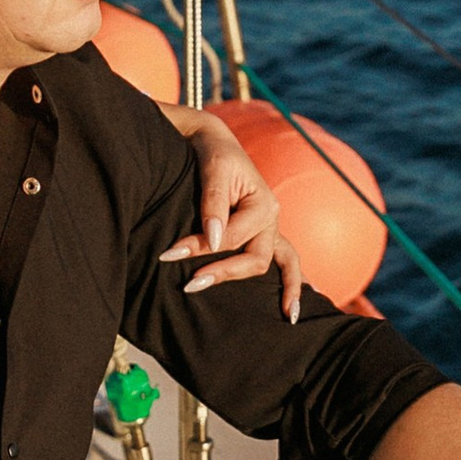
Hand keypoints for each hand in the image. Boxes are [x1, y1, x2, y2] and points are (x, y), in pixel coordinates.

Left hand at [161, 111, 303, 318]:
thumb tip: (215, 241)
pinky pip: (284, 261)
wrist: (212, 142)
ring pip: (281, 264)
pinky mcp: (260, 234)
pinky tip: (292, 306)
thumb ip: (214, 204)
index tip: (169, 254)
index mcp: (264, 204)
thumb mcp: (213, 171)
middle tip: (189, 284)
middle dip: (224, 274)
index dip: (201, 248)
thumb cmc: (212, 154)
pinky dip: (291, 281)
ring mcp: (269, 229)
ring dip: (284, 289)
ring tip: (286, 317)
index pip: (234, 238)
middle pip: (255, 259)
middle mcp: (272, 219)